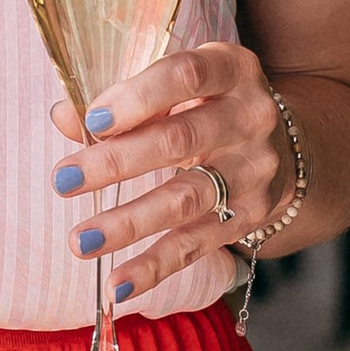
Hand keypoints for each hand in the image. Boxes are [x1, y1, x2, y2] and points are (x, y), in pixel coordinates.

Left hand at [47, 42, 286, 304]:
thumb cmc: (208, 101)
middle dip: (116, 162)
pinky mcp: (251, 217)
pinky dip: (156, 267)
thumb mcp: (177, 84)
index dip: (138, 97)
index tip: (92, 120)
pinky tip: (119, 283)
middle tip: (64, 179)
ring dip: (128, 223)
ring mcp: (255, 171)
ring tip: (80, 241)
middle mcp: (251, 117)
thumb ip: (123, 96)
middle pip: (180, 140)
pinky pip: (197, 245)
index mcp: (231, 67)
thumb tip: (64, 116)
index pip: (185, 75)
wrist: (285, 145)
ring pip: (187, 199)